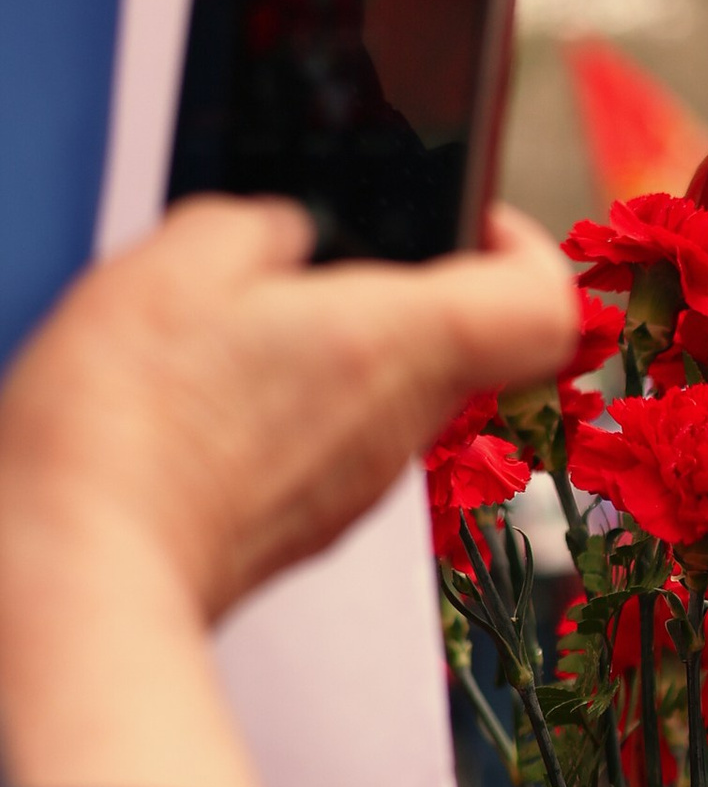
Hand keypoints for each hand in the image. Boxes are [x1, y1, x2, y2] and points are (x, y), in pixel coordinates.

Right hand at [0, 199, 579, 786]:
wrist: (84, 567)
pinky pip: (335, 442)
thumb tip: (284, 234)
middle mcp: (402, 423)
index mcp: (400, 342)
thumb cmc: (130, 427)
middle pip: (459, 343)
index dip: (522, 247)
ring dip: (337, 348)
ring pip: (391, 393)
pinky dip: (295, 406)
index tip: (470, 219)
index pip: (544, 302)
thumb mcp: (178, 261)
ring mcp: (362, 484)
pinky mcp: (312, 521)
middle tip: (316, 262)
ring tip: (238, 327)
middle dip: (399, 288)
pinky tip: (215, 394)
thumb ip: (255, 228)